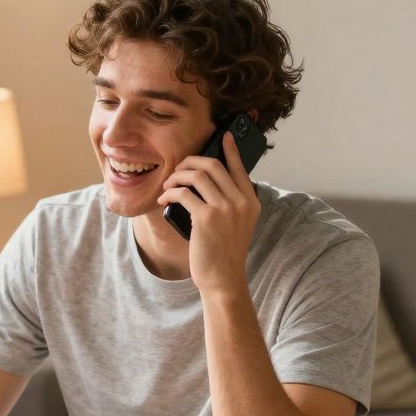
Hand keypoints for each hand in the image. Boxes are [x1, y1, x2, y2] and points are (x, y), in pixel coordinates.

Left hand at [158, 132, 259, 294]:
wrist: (223, 279)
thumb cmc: (224, 253)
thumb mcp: (237, 225)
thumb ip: (231, 204)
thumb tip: (207, 182)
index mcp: (251, 202)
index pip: (240, 168)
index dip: (230, 150)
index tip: (223, 136)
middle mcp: (241, 201)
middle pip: (214, 165)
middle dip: (191, 162)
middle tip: (178, 169)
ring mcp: (225, 208)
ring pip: (197, 175)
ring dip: (177, 176)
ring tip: (168, 185)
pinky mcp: (207, 217)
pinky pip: (183, 193)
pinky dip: (170, 193)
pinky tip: (164, 200)